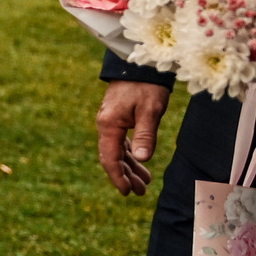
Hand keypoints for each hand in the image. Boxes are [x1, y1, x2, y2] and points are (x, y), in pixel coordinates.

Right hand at [97, 80, 170, 195]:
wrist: (139, 63)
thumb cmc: (146, 86)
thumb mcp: (150, 110)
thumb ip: (145, 134)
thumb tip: (143, 158)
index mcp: (109, 125)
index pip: (110, 158)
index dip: (118, 177)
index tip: (128, 192)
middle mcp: (106, 125)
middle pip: (112, 157)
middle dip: (126, 176)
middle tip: (141, 192)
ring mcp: (110, 121)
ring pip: (117, 150)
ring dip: (130, 166)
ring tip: (145, 181)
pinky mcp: (117, 117)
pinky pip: (120, 141)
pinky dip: (130, 154)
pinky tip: (139, 160)